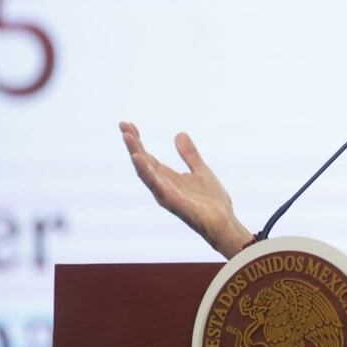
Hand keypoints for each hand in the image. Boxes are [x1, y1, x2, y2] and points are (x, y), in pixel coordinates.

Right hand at [119, 121, 250, 257]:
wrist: (223, 221)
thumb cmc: (211, 201)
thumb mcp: (200, 170)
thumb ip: (189, 154)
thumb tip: (179, 134)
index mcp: (167, 177)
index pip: (147, 157)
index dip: (138, 141)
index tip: (127, 124)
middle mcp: (162, 185)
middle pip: (143, 162)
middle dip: (133, 144)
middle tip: (123, 126)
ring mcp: (165, 194)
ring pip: (146, 173)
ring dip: (136, 155)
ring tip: (128, 138)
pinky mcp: (173, 202)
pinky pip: (157, 186)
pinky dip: (147, 173)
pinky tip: (140, 159)